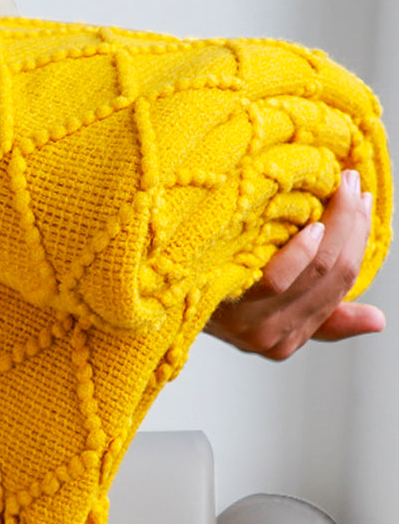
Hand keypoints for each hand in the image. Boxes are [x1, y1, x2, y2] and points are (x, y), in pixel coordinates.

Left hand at [204, 168, 384, 359]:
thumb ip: (321, 315)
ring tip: (338, 190)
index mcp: (288, 339)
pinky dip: (300, 251)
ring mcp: (250, 326)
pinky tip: (309, 226)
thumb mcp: (266, 308)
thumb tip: (377, 320)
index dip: (359, 240)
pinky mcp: (228, 310)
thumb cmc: (206, 294)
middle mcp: (273, 337)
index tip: (361, 201)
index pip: (342, 284)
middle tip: (352, 184)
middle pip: (335, 274)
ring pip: (316, 273)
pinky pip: (277, 280)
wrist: (148, 301)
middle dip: (352, 225)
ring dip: (336, 226)